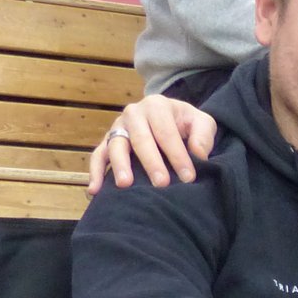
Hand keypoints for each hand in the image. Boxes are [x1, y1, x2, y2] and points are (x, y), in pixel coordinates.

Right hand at [88, 95, 217, 193]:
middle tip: (162, 184)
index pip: (166, 132)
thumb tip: (198, 154)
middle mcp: (134, 114)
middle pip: (141, 139)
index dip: (177, 155)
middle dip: (151, 162)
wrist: (169, 121)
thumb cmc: (186, 125)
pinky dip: (95, 172)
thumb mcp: (201, 123)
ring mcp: (118, 128)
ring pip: (115, 145)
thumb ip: (203, 135)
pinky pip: (97, 156)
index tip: (188, 177)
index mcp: (157, 106)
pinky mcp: (107, 142)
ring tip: (125, 184)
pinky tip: (94, 190)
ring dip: (120, 165)